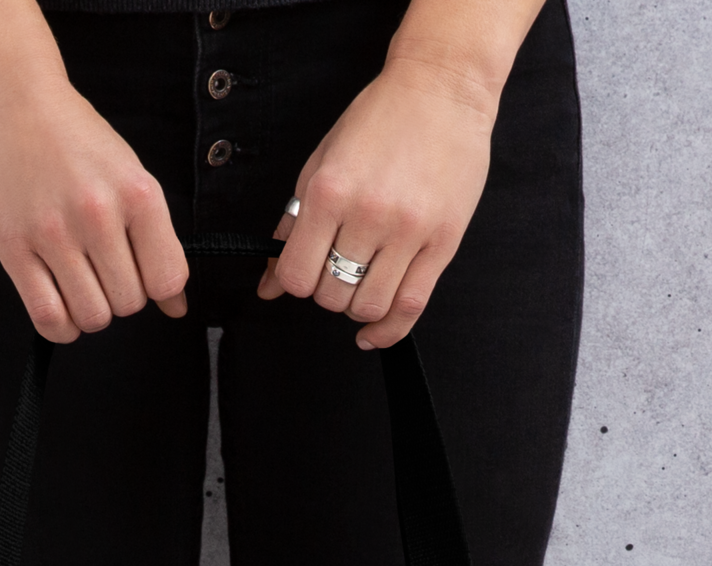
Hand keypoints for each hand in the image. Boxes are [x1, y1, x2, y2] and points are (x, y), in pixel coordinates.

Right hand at [0, 75, 188, 341]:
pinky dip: (61, 326)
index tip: (139, 271)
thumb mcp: (129, 175)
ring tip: (79, 282)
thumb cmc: (74, 138)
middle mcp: (98, 213)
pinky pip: (48, 317)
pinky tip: (60, 306)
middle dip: (119, 295)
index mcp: (138, 193)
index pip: (167, 279)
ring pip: (92, 316)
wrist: (12, 96)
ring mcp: (53, 232)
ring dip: (90, 312)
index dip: (156, 287)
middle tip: (101, 268)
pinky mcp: (13, 246)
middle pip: (128, 303)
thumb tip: (177, 306)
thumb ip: (156, 240)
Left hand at [259, 55, 498, 348]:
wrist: (442, 88)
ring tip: (362, 282)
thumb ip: (293, 225)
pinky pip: (410, 307)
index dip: (296, 282)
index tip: (306, 271)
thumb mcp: (322, 163)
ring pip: (368, 307)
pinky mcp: (442, 243)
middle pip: (332, 296)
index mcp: (330, 192)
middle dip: (328, 292)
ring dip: (358, 307)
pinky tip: (374, 331)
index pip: (297, 275)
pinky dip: (387, 330)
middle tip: (338, 269)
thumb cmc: (380, 120)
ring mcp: (408, 231)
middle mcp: (368, 214)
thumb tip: (269, 285)